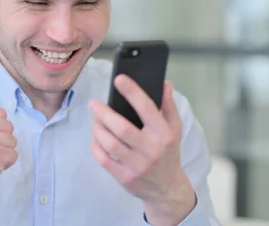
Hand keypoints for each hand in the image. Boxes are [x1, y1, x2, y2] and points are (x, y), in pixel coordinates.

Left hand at [89, 75, 194, 225]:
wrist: (167, 188)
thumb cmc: (168, 153)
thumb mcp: (174, 129)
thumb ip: (168, 106)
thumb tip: (165, 83)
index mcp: (164, 135)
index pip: (147, 109)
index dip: (132, 92)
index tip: (119, 79)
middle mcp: (151, 150)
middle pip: (122, 128)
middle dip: (104, 113)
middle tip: (94, 103)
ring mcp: (137, 166)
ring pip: (110, 143)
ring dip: (98, 128)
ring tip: (95, 120)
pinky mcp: (124, 178)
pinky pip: (104, 159)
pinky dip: (96, 146)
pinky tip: (96, 138)